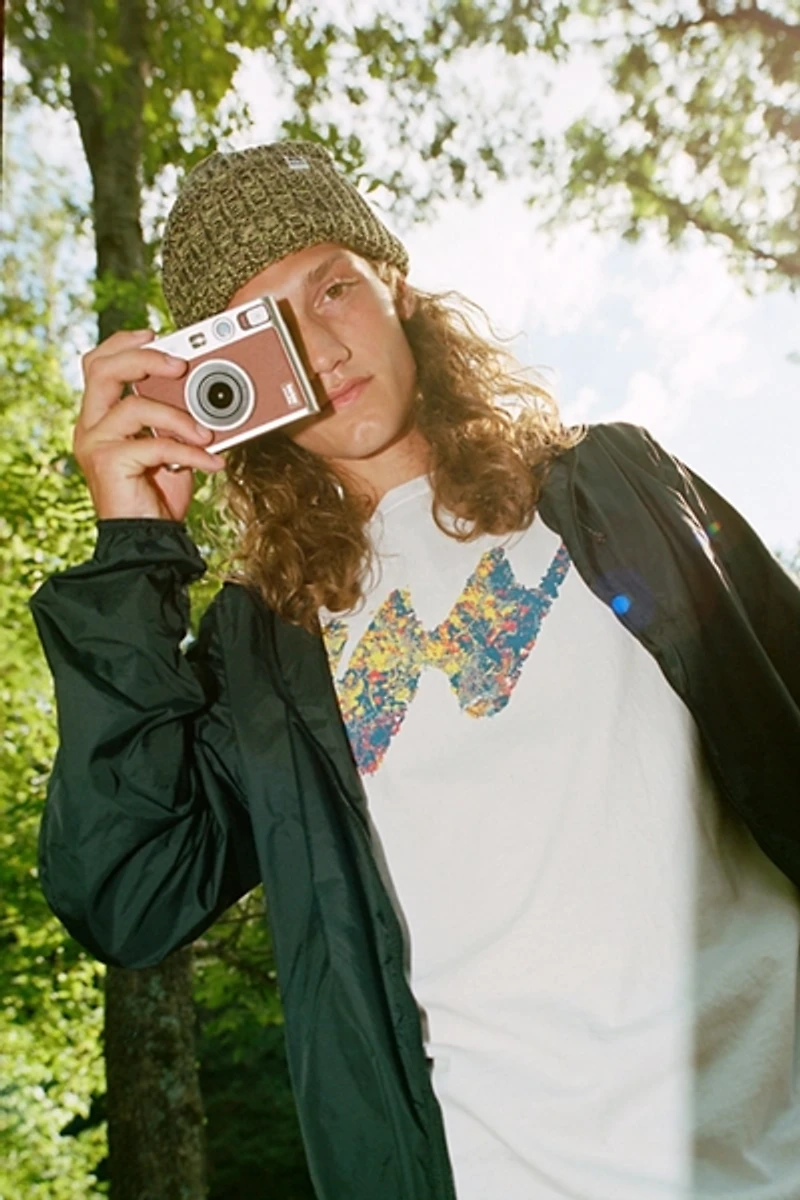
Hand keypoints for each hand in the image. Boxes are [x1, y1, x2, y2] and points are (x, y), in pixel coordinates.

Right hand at [75, 329, 225, 520]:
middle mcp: (90, 425)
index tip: (157, 333)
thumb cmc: (158, 494)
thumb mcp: (172, 447)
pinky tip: (212, 462)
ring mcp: (94, 443)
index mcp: (101, 415)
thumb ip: (177, 418)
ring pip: (134, 406)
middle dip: (144, 357)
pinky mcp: (107, 463)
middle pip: (102, 369)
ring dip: (179, 416)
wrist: (149, 539)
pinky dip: (189, 452)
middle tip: (180, 364)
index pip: (98, 363)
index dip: (125, 343)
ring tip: (209, 434)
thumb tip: (210, 392)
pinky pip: (154, 444)